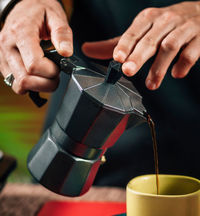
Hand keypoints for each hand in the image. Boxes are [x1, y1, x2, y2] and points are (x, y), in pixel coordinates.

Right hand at [0, 0, 72, 93]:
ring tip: (46, 76)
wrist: (24, 7)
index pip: (34, 65)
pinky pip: (15, 84)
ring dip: (37, 86)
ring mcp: (2, 56)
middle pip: (25, 79)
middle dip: (45, 83)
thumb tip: (66, 53)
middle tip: (55, 75)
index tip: (58, 67)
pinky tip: (37, 76)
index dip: (50, 72)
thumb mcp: (55, 16)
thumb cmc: (40, 12)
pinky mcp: (3, 64)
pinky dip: (29, 85)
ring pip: (18, 85)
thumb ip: (62, 34)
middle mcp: (6, 45)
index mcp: (20, 32)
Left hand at [82, 1, 199, 89]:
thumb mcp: (141, 30)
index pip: (134, 32)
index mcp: (148, 19)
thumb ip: (117, 43)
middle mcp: (165, 21)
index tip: (117, 59)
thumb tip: (87, 49)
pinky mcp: (199, 39)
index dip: (125, 45)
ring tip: (151, 85)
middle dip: (138, 57)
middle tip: (128, 72)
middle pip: (150, 40)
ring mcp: (183, 29)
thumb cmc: (165, 26)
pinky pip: (191, 52)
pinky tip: (176, 74)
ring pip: (170, 46)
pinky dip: (183, 64)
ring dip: (159, 67)